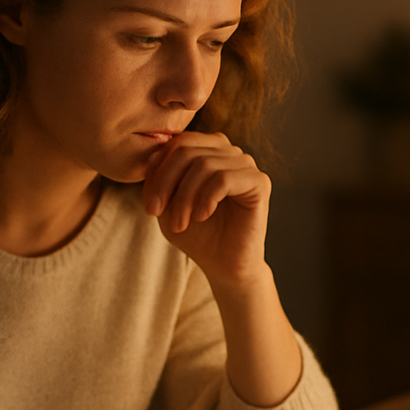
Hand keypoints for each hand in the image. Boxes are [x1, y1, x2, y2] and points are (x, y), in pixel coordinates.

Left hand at [141, 131, 270, 287]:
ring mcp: (246, 164)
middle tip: (157, 213)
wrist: (225, 266)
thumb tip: (153, 157)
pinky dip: (206, 199)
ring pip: (204, 164)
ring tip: (180, 223)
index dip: (157, 171)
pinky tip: (202, 216)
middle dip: (166, 183)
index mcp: (208, 150)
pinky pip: (223, 179)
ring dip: (184, 197)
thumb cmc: (197, 235)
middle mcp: (228, 152)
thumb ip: (158, 179)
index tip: (150, 206)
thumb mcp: (166, 205)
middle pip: (187, 150)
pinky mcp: (259, 182)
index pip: (177, 144)